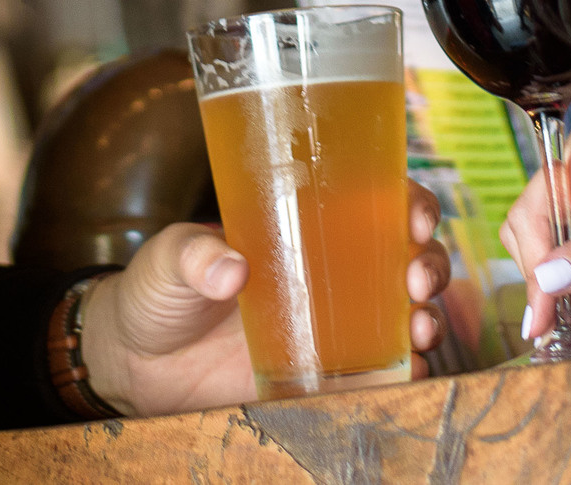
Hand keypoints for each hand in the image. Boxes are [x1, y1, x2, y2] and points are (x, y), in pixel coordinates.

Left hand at [79, 180, 453, 415]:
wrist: (141, 361)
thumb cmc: (160, 290)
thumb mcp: (167, 257)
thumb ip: (192, 256)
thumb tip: (230, 269)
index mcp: (303, 221)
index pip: (375, 197)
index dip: (410, 200)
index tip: (415, 213)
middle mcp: (332, 268)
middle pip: (407, 255)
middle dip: (428, 263)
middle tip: (414, 279)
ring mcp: (333, 322)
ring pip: (408, 313)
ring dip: (429, 317)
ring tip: (421, 330)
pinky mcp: (325, 373)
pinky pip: (382, 372)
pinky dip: (409, 372)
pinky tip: (413, 373)